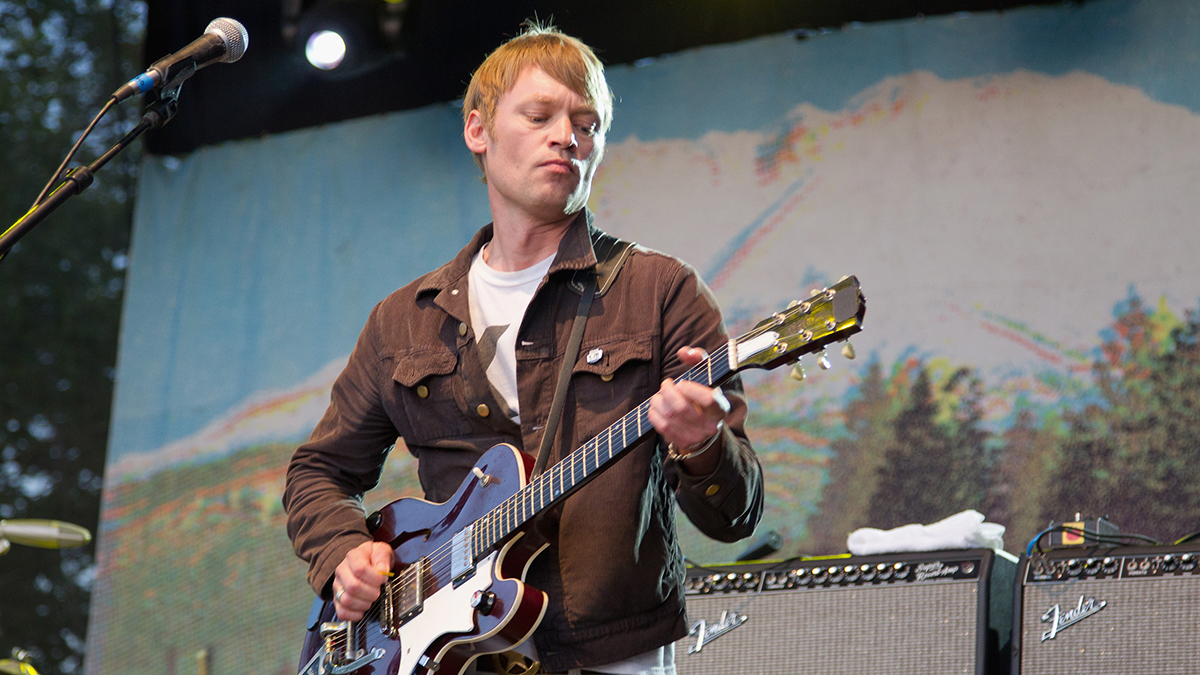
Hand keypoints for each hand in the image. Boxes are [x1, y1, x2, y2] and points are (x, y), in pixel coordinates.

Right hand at [332, 540, 392, 620]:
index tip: (383, 579)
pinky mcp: (337, 599)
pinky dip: (354, 615)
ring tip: (371, 599)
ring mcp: (338, 586)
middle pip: (353, 587)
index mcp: (352, 557)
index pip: (360, 569)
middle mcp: (342, 571)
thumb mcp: (381, 550)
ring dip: (364, 604)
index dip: (375, 578)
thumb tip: (382, 571)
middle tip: (378, 591)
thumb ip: (382, 558)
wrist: (364, 561)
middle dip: (371, 593)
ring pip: (346, 600)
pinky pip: (341, 612)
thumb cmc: (373, 557)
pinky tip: (363, 610)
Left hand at [648, 347, 729, 471]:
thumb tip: (683, 352)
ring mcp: (696, 437)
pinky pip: (662, 427)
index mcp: (721, 408)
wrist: (703, 427)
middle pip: (682, 408)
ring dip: (658, 401)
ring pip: (669, 417)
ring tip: (659, 394)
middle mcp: (711, 426)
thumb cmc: (702, 394)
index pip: (708, 399)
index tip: (681, 383)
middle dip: (667, 392)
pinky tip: (656, 406)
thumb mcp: (705, 374)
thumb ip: (698, 358)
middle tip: (666, 385)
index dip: (690, 389)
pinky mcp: (682, 443)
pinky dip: (654, 413)